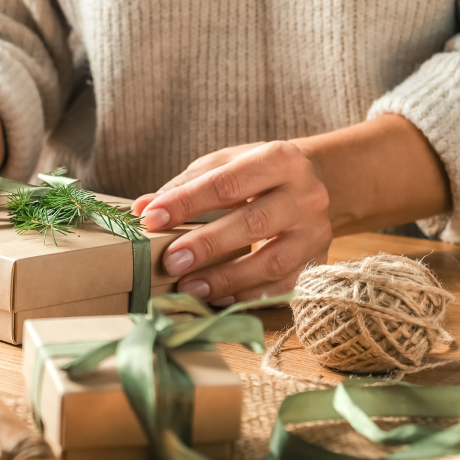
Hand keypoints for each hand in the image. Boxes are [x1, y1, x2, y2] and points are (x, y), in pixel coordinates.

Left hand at [131, 141, 331, 305]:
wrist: (314, 184)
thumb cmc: (256, 174)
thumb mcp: (224, 165)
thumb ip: (184, 185)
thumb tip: (141, 209)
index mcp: (280, 160)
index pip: (227, 183)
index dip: (187, 202)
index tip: (150, 219)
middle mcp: (306, 195)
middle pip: (253, 224)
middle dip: (207, 245)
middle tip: (170, 262)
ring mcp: (316, 231)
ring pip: (272, 262)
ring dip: (226, 279)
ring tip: (189, 288)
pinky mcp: (318, 261)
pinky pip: (284, 286)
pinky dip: (248, 296)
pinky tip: (218, 300)